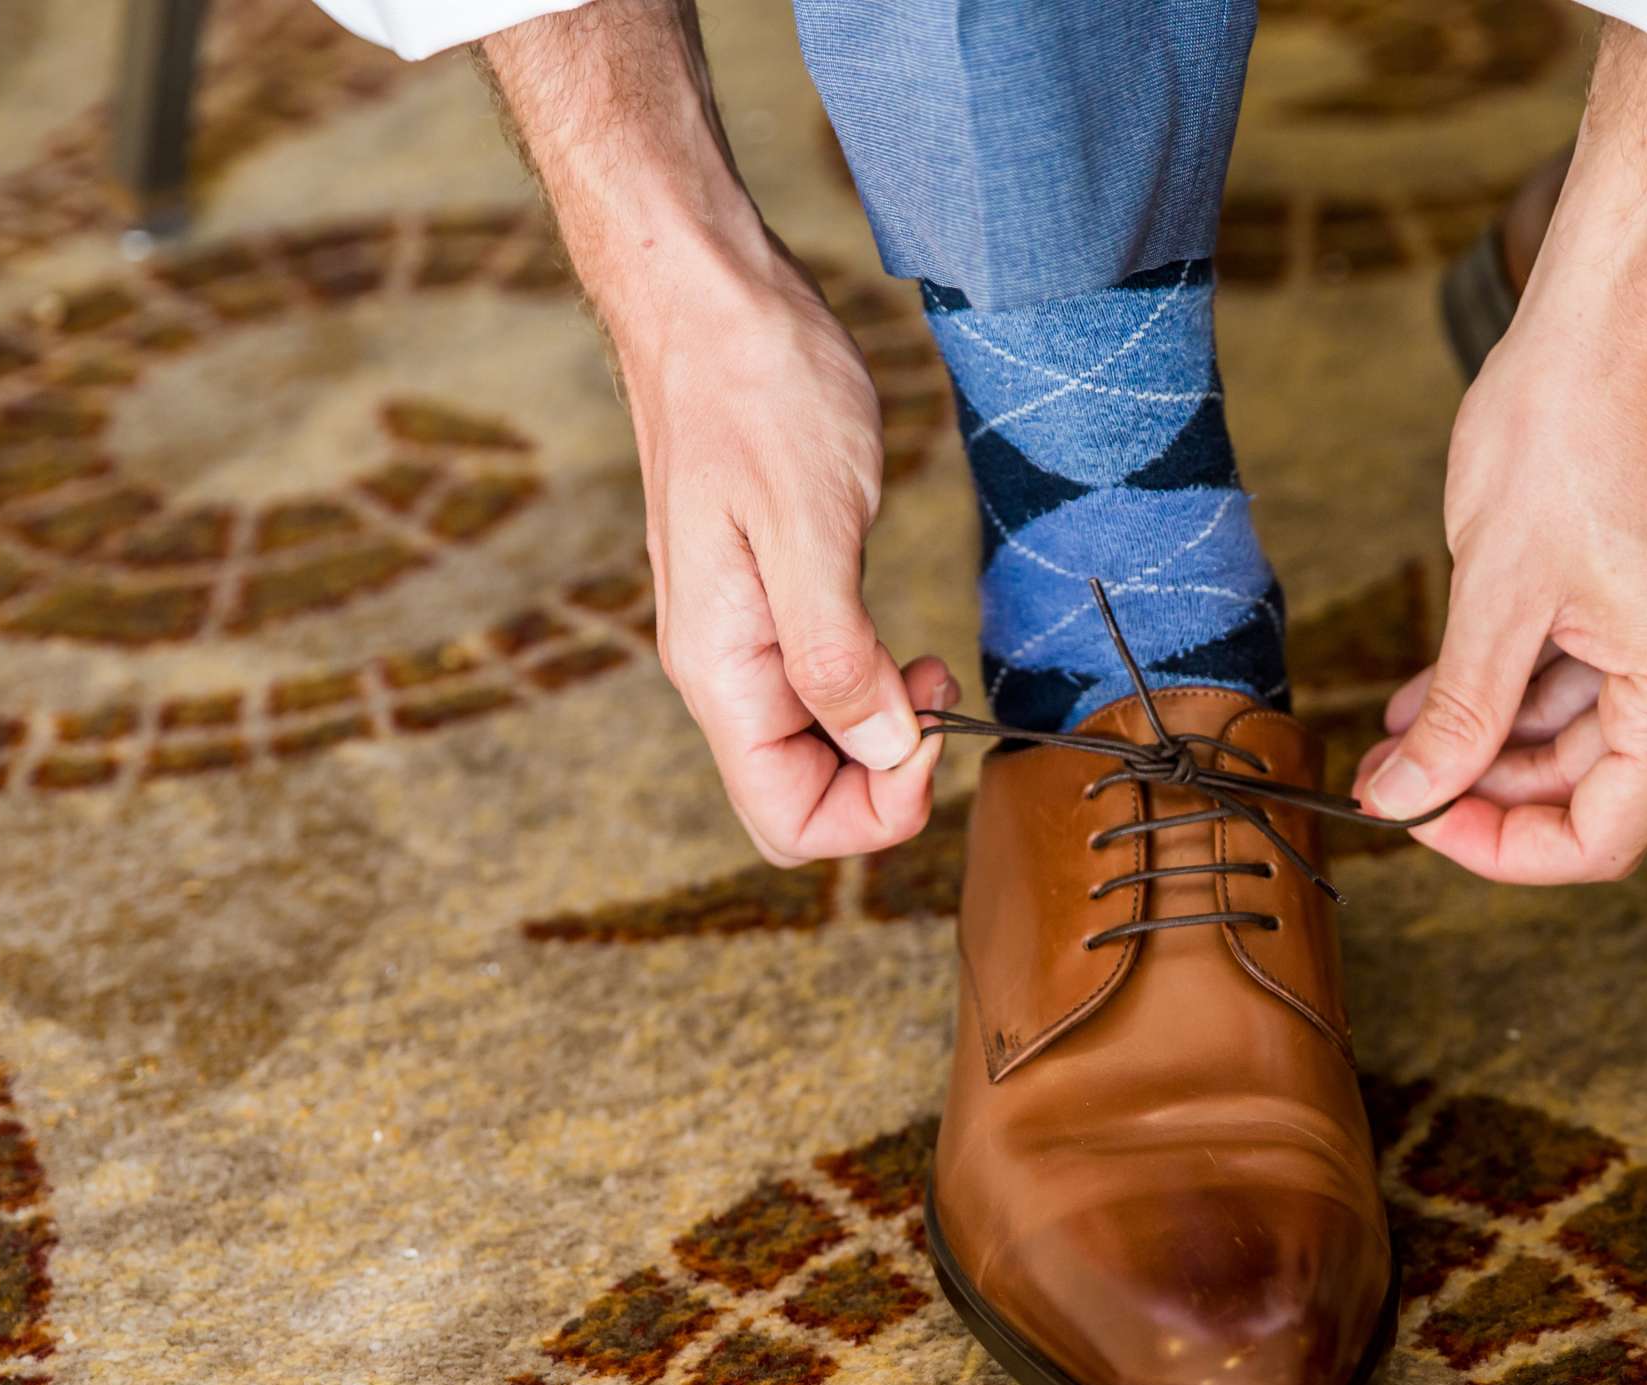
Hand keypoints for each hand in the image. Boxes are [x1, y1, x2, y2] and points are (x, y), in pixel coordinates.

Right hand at [478, 4, 952, 866]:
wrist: (710, 300)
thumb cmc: (755, 391)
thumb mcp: (812, 526)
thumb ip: (839, 656)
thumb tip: (885, 752)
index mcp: (720, 672)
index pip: (788, 823)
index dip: (877, 812)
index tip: (932, 733)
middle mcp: (721, 673)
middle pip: (801, 802)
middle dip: (886, 781)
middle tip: (935, 689)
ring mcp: (741, 641)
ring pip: (816, 753)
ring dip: (885, 734)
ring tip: (926, 660)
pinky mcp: (769, 605)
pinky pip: (821, 694)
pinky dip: (874, 689)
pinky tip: (902, 642)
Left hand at [1353, 22, 1646, 883]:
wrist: (1625, 302)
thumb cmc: (1574, 423)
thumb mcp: (1496, 592)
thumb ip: (1460, 716)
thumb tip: (1407, 797)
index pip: (1607, 835)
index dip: (1503, 849)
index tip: (1418, 821)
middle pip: (1603, 786)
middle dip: (1490, 785)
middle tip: (1393, 774)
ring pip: (1595, 727)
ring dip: (1499, 733)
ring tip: (1403, 726)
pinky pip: (1604, 667)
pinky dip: (1528, 679)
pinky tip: (1445, 679)